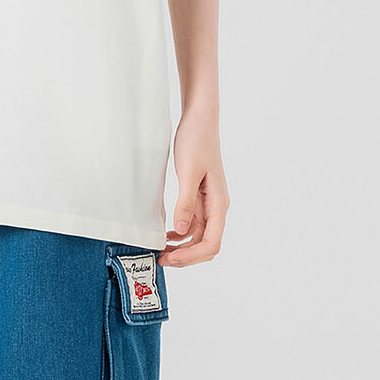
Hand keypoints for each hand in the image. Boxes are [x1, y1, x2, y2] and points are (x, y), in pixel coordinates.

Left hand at [159, 107, 229, 266]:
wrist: (199, 120)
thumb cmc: (196, 142)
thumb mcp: (188, 172)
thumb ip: (186, 203)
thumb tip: (181, 231)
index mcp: (219, 204)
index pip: (211, 244)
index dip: (192, 257)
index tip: (170, 259)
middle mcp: (216, 208)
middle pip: (205, 245)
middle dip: (185, 257)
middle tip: (161, 260)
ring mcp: (208, 204)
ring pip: (197, 236)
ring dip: (181, 247)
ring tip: (160, 250)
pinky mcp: (198, 197)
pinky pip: (192, 224)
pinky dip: (179, 234)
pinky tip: (165, 235)